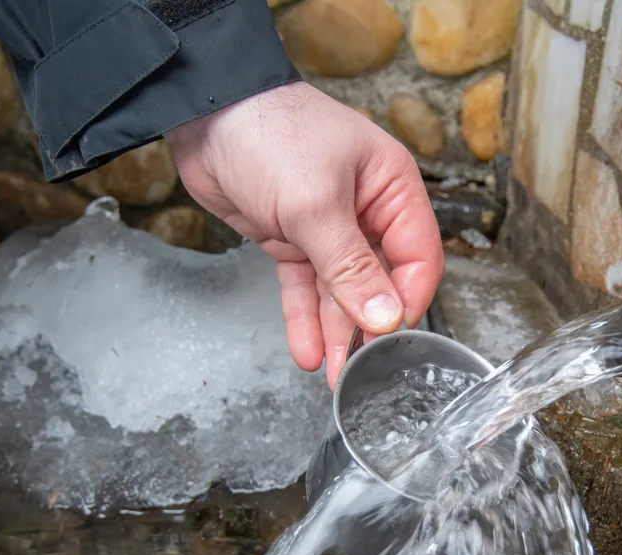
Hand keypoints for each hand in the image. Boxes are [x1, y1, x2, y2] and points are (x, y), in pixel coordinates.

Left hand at [165, 82, 444, 388]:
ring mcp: (328, 226)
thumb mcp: (316, 205)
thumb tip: (386, 317)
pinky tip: (307, 349)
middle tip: (357, 369)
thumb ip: (351, 268)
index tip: (390, 336)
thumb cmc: (269, 132)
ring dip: (335, 331)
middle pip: (378, 281)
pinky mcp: (293, 238)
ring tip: (332, 373)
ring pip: (340, 291)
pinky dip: (305, 317)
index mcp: (391, 188)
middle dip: (365, 326)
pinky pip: (306, 286)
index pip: (417, 257)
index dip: (406, 299)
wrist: (204, 113)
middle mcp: (367, 210)